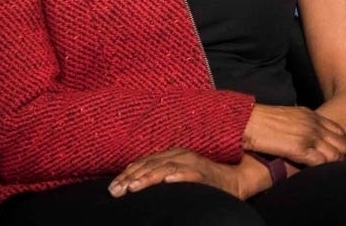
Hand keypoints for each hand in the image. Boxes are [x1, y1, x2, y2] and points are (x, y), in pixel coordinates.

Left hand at [109, 147, 256, 199]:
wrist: (234, 179)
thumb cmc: (204, 179)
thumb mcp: (178, 172)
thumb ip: (159, 173)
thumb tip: (131, 183)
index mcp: (172, 154)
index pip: (144, 162)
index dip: (126, 174)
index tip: (112, 188)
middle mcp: (181, 155)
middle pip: (151, 165)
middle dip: (131, 178)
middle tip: (116, 191)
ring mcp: (193, 164)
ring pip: (166, 168)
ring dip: (148, 178)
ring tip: (134, 187)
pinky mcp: (205, 174)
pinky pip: (191, 174)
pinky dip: (179, 176)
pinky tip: (168, 181)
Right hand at [241, 103, 345, 166]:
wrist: (248, 121)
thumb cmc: (263, 121)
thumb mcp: (288, 115)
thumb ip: (300, 122)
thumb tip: (302, 131)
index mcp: (311, 115)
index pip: (338, 130)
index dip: (339, 144)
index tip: (334, 154)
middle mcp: (313, 124)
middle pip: (341, 142)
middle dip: (341, 156)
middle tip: (333, 167)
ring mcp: (308, 136)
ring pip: (335, 153)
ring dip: (334, 164)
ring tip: (326, 172)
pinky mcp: (300, 148)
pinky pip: (322, 161)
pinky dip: (323, 168)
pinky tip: (316, 173)